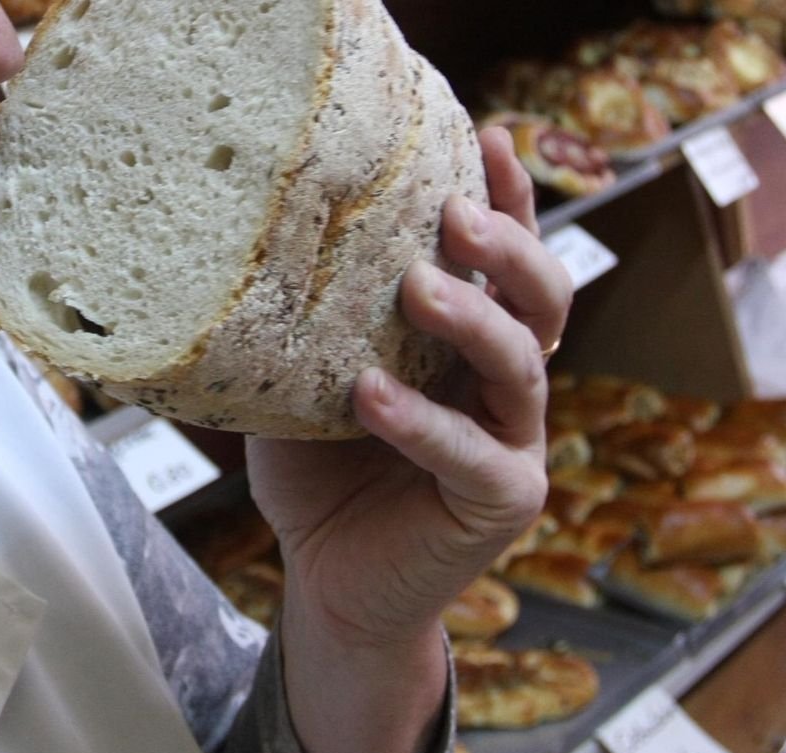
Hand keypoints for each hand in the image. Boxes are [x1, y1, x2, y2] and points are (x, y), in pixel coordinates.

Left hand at [246, 126, 571, 752]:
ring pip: (522, 365)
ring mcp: (512, 442)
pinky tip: (370, 397)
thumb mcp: (303, 388)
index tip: (482, 138)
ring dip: (475, 321)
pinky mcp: (502, 500)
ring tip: (420, 288)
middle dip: (510, 247)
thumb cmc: (320, 477)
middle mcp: (502, 384)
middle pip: (541, 298)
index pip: (502, 262)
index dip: (506, 201)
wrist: (329, 580)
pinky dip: (422, 423)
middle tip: (455, 214)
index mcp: (466, 346)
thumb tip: (244, 245)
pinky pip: (471, 454)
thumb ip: (305, 329)